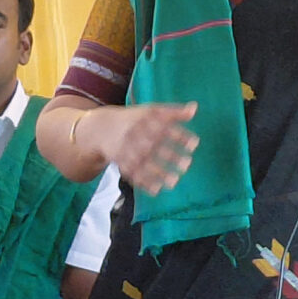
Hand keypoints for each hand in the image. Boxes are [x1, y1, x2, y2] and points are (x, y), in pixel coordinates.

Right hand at [85, 104, 199, 194]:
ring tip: (175, 182)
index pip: (164, 127)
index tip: (195, 144)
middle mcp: (135, 135)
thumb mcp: (151, 111)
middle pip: (154, 146)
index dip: (180, 136)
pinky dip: (143, 183)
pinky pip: (132, 174)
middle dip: (170, 156)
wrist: (102, 128)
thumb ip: (173, 111)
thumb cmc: (134, 119)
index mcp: (145, 120)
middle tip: (188, 164)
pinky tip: (157, 190)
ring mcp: (127, 150)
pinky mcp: (120, 162)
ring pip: (143, 163)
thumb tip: (195, 108)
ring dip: (159, 173)